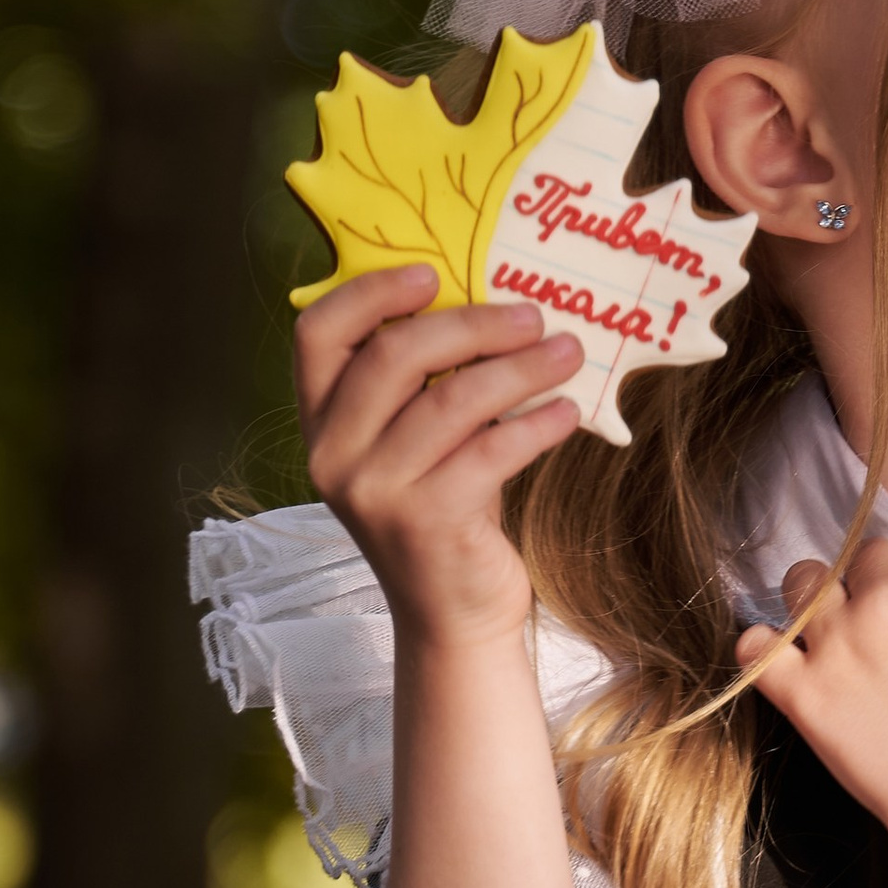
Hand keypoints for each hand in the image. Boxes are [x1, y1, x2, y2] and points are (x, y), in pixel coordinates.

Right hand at [296, 264, 582, 654]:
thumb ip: (428, 381)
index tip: (431, 273)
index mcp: (322, 421)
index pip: (318, 335)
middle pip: (393, 355)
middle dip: (472, 324)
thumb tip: (498, 301)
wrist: (452, 614)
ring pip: (451, 400)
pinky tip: (568, 412)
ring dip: (520, 368)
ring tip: (569, 352)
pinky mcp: (425, 521)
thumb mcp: (417, 440)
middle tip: (534, 315)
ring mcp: (375, 491)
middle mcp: (334, 454)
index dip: (369, 293)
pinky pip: (490, 450)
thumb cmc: (445, 506)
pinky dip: (537, 423)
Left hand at [742, 531, 887, 849]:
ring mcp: (836, 643)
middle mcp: (885, 598)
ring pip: (802, 581)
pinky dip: (762, 647)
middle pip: (862, 555)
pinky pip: (755, 647)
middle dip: (875, 579)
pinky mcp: (802, 691)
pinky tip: (783, 659)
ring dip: (815, 594)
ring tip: (830, 625)